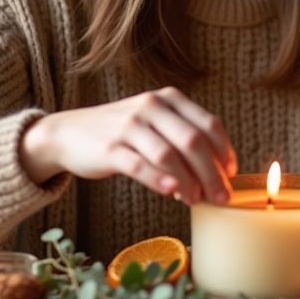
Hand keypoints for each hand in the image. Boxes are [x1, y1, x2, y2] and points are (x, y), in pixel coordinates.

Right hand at [18, 87, 236, 204]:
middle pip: (193, 141)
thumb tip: (215, 175)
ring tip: (195, 200)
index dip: (225, 151)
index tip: (231, 175)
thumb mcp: (154, 124)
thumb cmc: (121, 133)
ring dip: (188, 181)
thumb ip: (182, 141)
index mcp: (168, 99)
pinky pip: (139, 165)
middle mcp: (150, 107)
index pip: (208, 124)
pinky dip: (159, 179)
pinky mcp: (109, 148)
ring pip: (168, 154)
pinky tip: (171, 192)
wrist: (68, 133)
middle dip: (212, 172)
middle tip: (221, 196)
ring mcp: (129, 126)